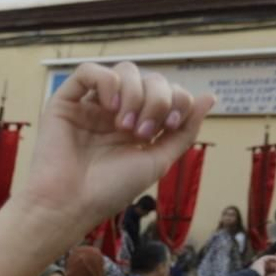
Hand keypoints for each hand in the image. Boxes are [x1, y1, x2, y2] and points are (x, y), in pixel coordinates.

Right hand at [18, 62, 214, 232]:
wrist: (70, 205)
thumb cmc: (109, 190)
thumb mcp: (158, 160)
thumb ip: (184, 130)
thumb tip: (210, 97)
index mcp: (138, 124)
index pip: (167, 91)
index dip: (176, 100)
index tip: (169, 125)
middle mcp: (116, 111)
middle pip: (150, 79)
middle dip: (156, 100)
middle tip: (142, 132)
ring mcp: (91, 105)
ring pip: (125, 71)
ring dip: (135, 94)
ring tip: (123, 125)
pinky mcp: (66, 102)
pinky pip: (88, 72)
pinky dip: (106, 82)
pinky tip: (108, 107)